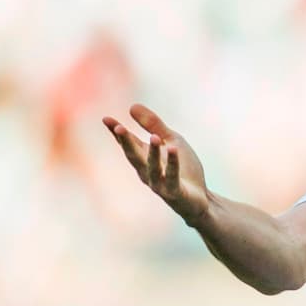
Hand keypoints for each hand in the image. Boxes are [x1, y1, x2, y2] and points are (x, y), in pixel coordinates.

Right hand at [103, 103, 211, 225]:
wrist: (199, 198)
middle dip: (126, 143)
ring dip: (152, 152)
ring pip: (152, 167)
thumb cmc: (184, 169)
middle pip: (134, 155)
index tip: (106, 119)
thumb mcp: (172, 141)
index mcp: (145, 158)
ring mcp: (160, 183)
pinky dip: (172, 163)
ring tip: (154, 136)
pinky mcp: (174, 192)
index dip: (117, 132)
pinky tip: (173, 149)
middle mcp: (147, 171)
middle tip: (119, 128)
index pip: (127, 144)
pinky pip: (172, 176)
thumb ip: (153, 125)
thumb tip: (131, 106)